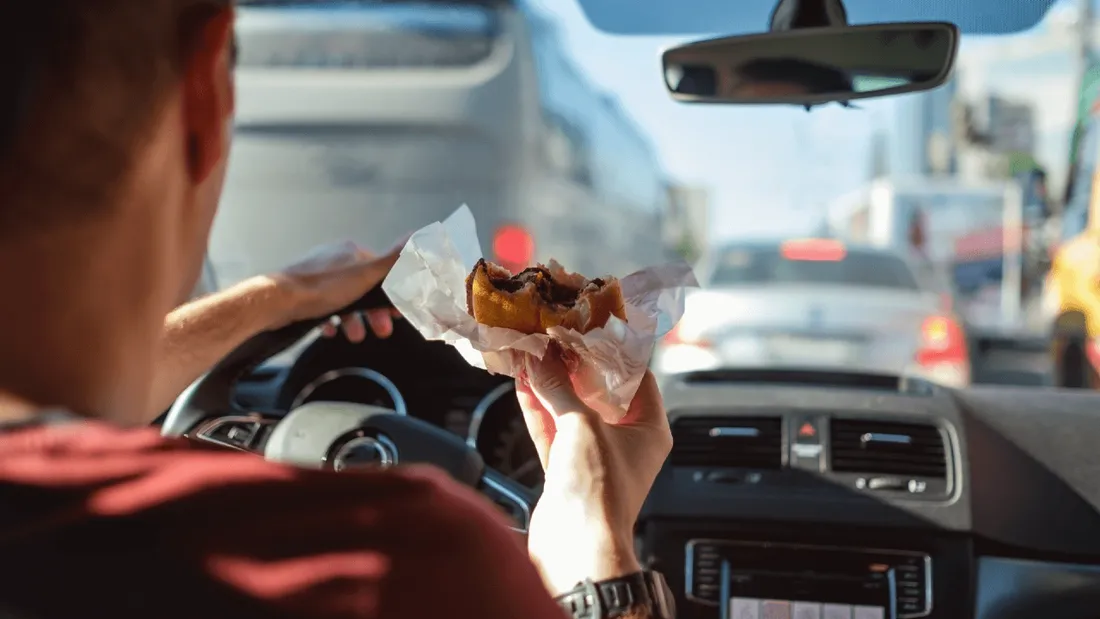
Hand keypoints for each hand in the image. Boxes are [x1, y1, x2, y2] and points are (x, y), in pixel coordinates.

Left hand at [268, 240, 404, 341]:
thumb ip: (393, 259)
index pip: (380, 271)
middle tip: (381, 330)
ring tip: (355, 336)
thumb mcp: (366, 274)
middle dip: (373, 311)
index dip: (391, 292)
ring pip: (343, 299)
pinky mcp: (302, 292)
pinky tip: (332, 330)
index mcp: (351, 251)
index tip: (398, 312)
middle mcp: (334, 259)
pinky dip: (332, 320)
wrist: (278, 301)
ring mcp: (316, 275)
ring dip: (353, 319)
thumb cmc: (322, 287)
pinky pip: (323, 307)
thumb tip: (417, 236)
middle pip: (363, 287)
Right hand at [516, 349, 671, 594]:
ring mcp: (594, 456)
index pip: (636, 377)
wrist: (576, 549)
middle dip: (573, 365)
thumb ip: (559, 388)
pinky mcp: (566, 470)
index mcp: (648, 429)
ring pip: (570, 410)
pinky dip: (538, 408)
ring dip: (550, 384)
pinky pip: (552, 430)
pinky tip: (522, 382)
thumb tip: (541, 359)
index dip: (613, 351)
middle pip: (599, 392)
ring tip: (531, 353)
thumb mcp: (582, 426)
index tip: (589, 328)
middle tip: (553, 336)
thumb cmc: (598, 494)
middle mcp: (625, 442)